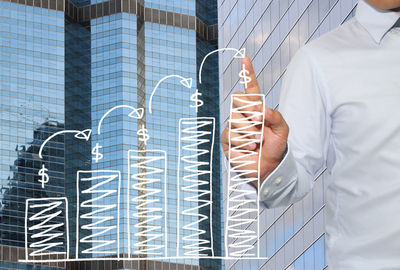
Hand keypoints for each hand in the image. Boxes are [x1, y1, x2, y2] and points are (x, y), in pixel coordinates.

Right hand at [221, 57, 288, 187]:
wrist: (268, 168)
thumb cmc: (275, 147)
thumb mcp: (283, 131)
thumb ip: (276, 117)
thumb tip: (261, 109)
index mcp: (257, 108)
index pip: (251, 88)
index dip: (248, 74)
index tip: (245, 59)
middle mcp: (243, 114)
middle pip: (237, 98)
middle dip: (250, 110)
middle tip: (260, 122)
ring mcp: (233, 126)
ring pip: (235, 118)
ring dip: (250, 131)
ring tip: (258, 142)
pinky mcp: (227, 139)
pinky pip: (231, 134)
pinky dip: (243, 141)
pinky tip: (250, 148)